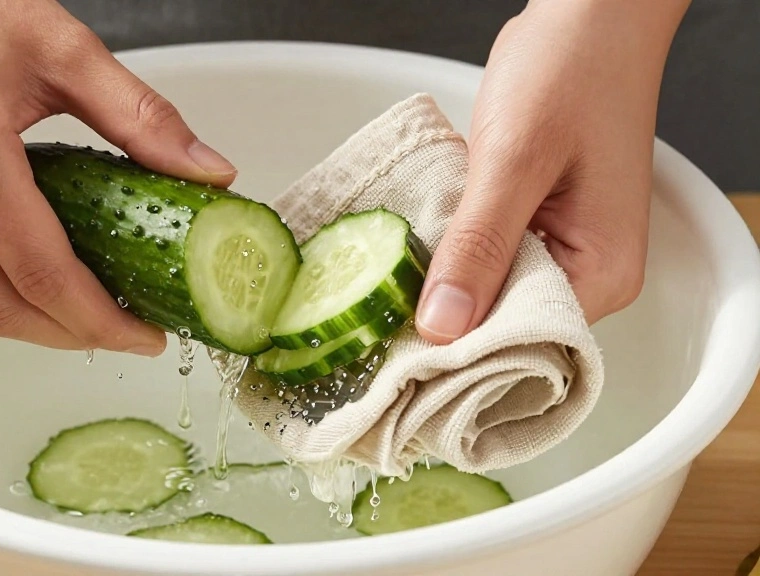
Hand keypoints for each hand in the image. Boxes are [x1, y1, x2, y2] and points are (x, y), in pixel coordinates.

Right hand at [0, 0, 237, 354]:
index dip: (100, 321)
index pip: (43, 275)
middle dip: (68, 336)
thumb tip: (207, 173)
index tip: (142, 336)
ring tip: (79, 309)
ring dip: (25, 320)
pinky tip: (19, 271)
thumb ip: (143, 118)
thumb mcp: (63, 50)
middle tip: (119, 332)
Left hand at [415, 0, 689, 343]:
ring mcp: (565, 247)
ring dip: (446, 283)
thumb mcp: (514, 160)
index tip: (399, 351)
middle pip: (505, 325)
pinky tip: (419, 250)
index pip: (523, 342)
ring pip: (491, 291)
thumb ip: (479, 245)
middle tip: (384, 317)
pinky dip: (455, 252)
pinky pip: (490, 257)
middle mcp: (590, 271)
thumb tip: (442, 324)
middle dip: (447, 318)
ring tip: (394, 284)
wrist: (586, 16)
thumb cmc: (569, 69)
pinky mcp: (539, 223)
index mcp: (602, 271)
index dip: (460, 349)